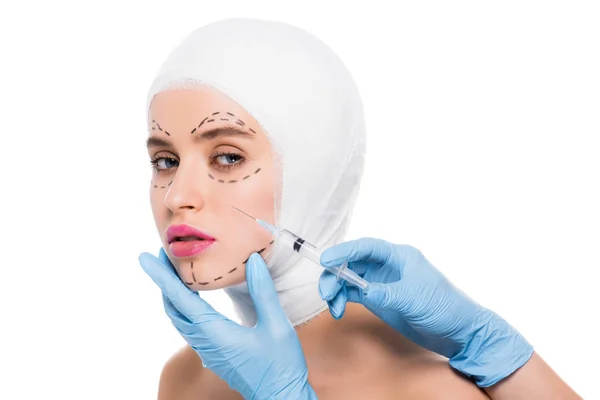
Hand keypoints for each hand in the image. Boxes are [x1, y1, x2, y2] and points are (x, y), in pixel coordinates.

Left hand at [139, 250, 316, 399]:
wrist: (280, 395)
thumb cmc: (280, 364)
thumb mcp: (276, 325)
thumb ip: (263, 292)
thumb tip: (253, 262)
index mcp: (214, 333)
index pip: (180, 299)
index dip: (162, 276)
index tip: (145, 258)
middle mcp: (204, 341)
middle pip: (173, 307)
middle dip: (163, 279)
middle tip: (161, 254)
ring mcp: (207, 349)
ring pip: (178, 318)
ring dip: (171, 293)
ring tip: (172, 270)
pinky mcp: (213, 352)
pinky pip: (188, 325)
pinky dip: (182, 306)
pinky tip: (190, 297)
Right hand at [318, 238, 533, 386]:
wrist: (459, 332)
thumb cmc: (444, 308)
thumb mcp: (414, 299)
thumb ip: (386, 293)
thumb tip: (362, 290)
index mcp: (399, 257)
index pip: (366, 247)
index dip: (344, 251)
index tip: (326, 260)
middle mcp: (388, 267)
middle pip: (353, 262)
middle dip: (335, 274)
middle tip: (326, 291)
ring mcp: (383, 283)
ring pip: (350, 278)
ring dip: (336, 289)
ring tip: (332, 306)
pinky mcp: (380, 298)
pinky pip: (354, 293)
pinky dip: (342, 300)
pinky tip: (338, 310)